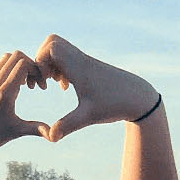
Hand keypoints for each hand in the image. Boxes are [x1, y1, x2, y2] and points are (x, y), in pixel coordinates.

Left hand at [0, 51, 49, 171]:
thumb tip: (54, 135)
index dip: (36, 70)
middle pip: (16, 56)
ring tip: (24, 85)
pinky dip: (8, 71)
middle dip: (30, 65)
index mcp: (5, 92)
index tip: (40, 86)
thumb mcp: (15, 132)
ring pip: (5, 59)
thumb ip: (36, 129)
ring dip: (18, 66)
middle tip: (34, 83)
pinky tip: (12, 89)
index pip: (23, 64)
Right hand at [34, 35, 158, 141]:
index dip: (40, 63)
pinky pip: (69, 57)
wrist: (139, 98)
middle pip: (52, 41)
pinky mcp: (90, 67)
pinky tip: (67, 86)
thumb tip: (50, 137)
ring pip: (60, 48)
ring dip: (51, 64)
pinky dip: (62, 67)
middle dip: (42, 60)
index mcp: (78, 67)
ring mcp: (85, 62)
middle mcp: (80, 60)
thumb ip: (67, 125)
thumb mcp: (88, 117)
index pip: (51, 48)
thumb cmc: (115, 105)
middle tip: (46, 80)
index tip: (45, 84)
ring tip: (55, 84)